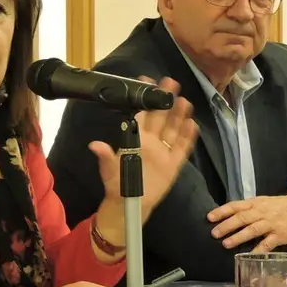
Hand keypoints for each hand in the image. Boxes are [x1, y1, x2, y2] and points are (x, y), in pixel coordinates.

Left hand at [89, 77, 196, 219]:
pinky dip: (187, 137)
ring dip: (179, 115)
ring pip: (173, 129)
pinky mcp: (173, 163)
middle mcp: (151, 142)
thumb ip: (106, 157)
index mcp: (135, 139)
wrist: (130, 204)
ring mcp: (163, 152)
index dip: (144, 99)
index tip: (148, 82)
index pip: (141, 115)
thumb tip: (95, 145)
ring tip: (183, 101)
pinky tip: (191, 124)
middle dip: (165, 100)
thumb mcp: (109, 170)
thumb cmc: (117, 184)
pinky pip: (182, 148)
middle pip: (160, 117)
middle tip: (170, 83)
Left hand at [208, 195, 286, 252]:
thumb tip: (224, 218)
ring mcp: (271, 224)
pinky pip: (268, 243)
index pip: (235, 206)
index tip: (209, 218)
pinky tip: (249, 255)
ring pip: (253, 230)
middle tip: (214, 234)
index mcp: (255, 204)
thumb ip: (245, 209)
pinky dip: (258, 249)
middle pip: (242, 218)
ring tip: (226, 244)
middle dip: (227, 226)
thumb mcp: (261, 202)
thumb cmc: (277, 207)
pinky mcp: (280, 235)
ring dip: (238, 237)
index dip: (222, 212)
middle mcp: (262, 213)